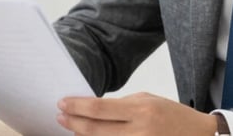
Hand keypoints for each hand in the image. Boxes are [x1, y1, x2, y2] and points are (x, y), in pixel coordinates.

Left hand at [56, 92, 217, 135]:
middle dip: (74, 122)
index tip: (63, 103)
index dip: (77, 106)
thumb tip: (92, 108)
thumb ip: (120, 105)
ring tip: (72, 127)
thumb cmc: (172, 115)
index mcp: (141, 110)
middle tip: (60, 116)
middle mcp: (140, 131)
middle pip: (95, 130)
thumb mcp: (147, 100)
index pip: (99, 108)